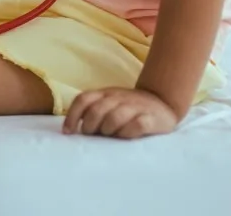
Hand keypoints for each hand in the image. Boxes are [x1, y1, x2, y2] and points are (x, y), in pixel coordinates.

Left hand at [63, 88, 178, 138]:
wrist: (162, 103)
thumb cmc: (128, 109)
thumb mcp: (108, 104)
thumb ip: (92, 111)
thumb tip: (71, 130)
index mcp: (105, 94)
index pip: (83, 99)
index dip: (72, 116)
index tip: (69, 132)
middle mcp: (118, 97)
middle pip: (96, 111)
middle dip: (91, 127)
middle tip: (95, 136)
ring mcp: (135, 107)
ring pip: (115, 117)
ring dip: (109, 130)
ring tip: (112, 136)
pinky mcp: (151, 118)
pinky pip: (137, 125)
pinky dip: (129, 132)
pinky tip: (127, 137)